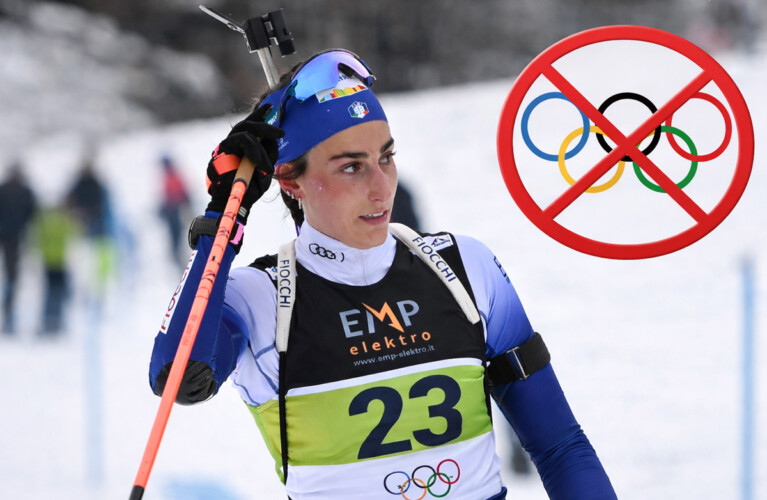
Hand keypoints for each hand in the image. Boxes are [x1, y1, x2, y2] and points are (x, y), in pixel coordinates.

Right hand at [205, 104, 284, 221]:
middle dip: (265, 125)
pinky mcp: (222, 150)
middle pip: (247, 124)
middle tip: (282, 133)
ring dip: (261, 145)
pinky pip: (240, 140)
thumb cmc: (250, 189)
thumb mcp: (265, 169)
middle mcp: (233, 143)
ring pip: (244, 130)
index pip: (251, 126)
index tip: (271, 107)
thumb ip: (269, 154)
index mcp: (243, 146)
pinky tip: (260, 162)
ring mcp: (226, 146)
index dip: (260, 115)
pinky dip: (253, 149)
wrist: (235, 203)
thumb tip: (274, 140)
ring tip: (267, 165)